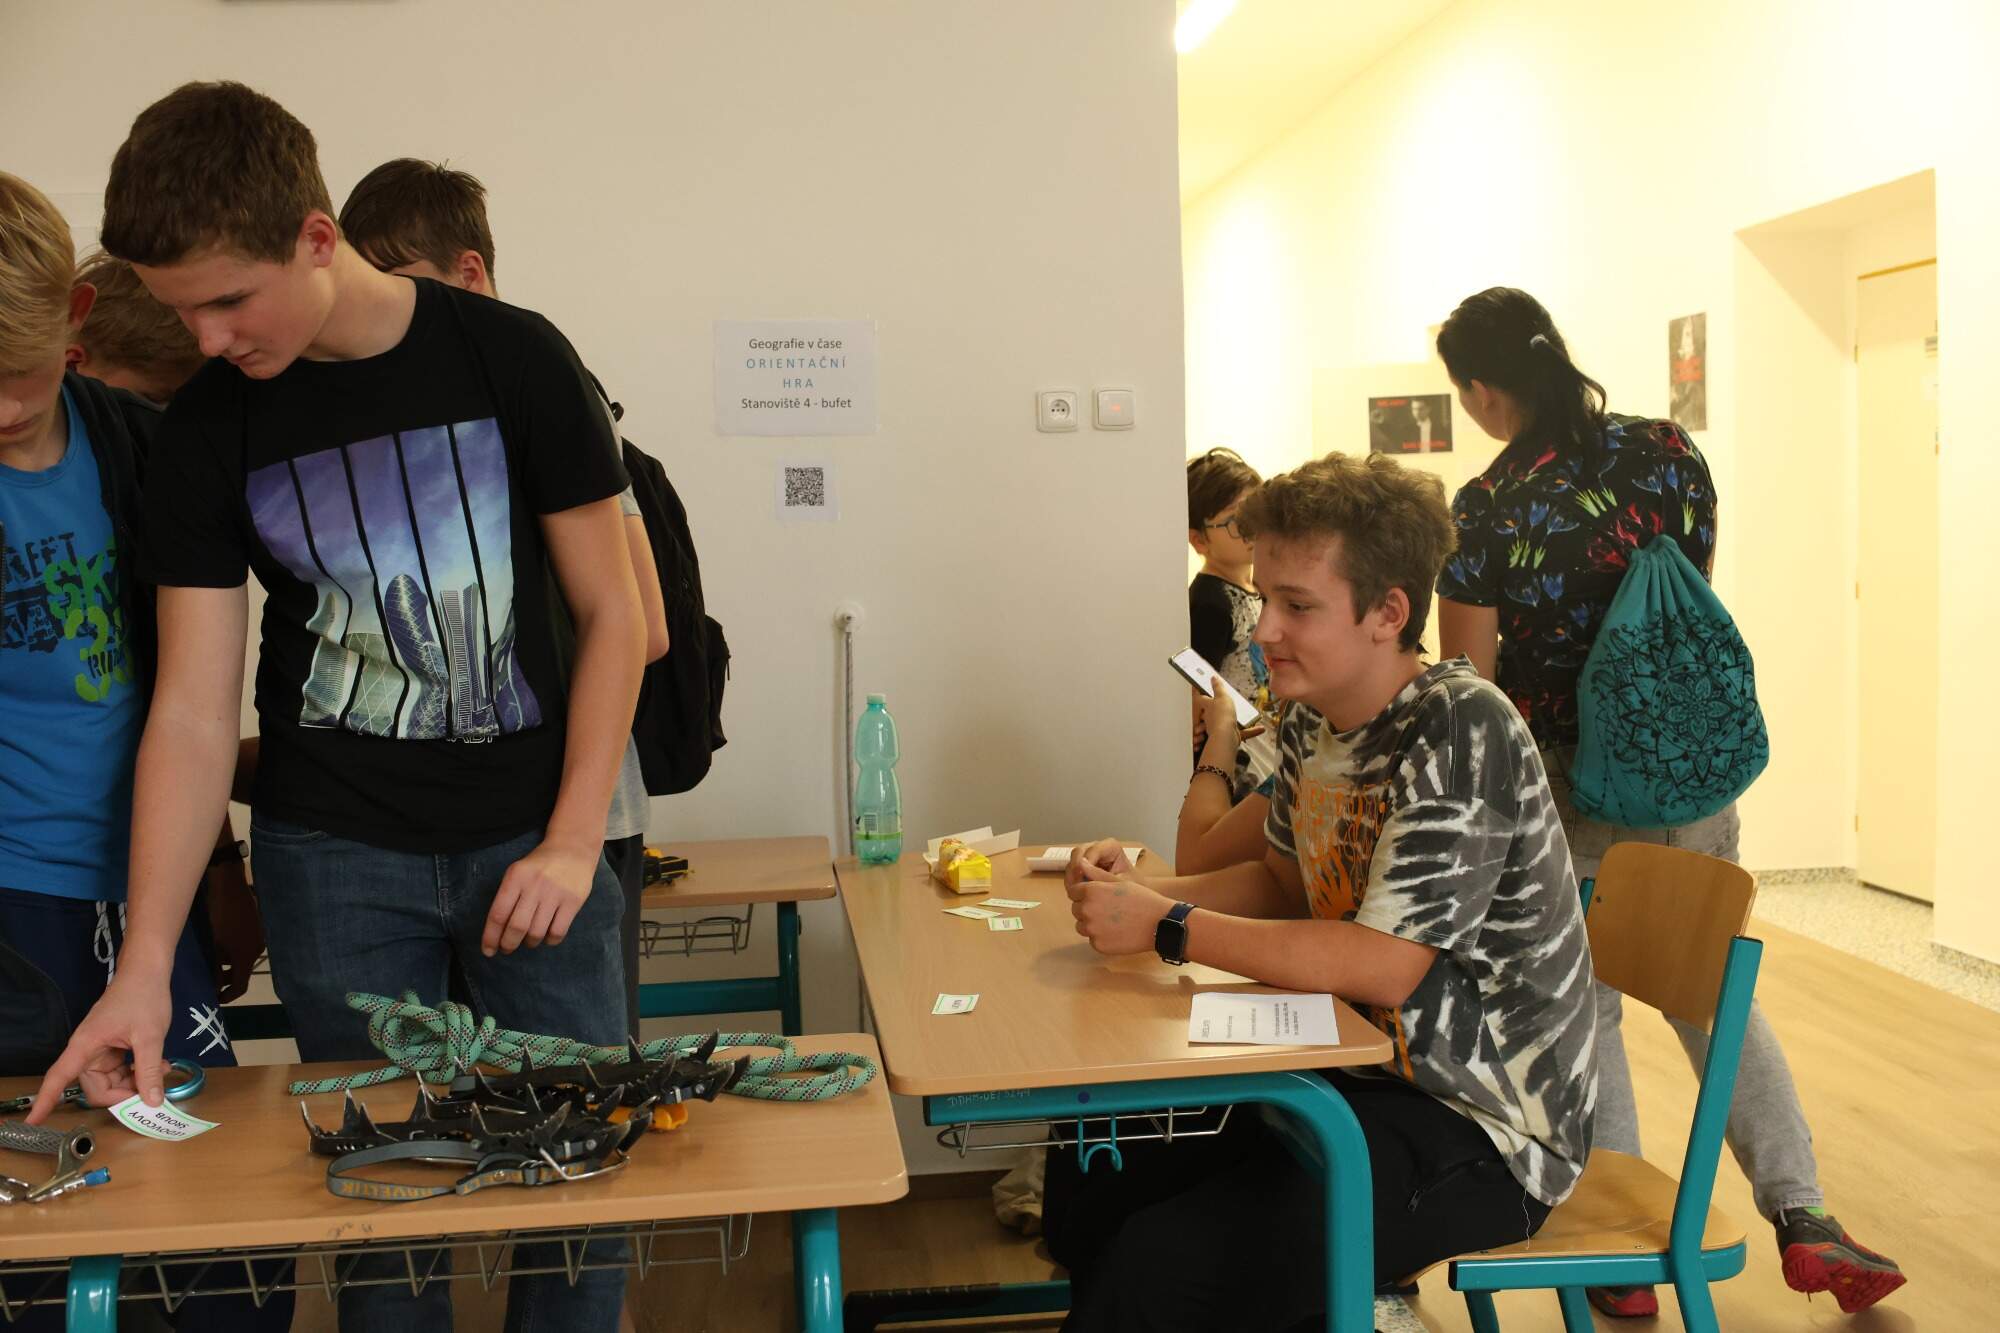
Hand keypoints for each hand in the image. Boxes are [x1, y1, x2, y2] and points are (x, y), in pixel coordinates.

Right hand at [28, 968, 173, 1118]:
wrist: (148, 972)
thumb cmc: (143, 997)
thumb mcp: (149, 1036)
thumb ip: (149, 1070)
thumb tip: (152, 1102)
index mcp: (85, 1046)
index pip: (58, 1078)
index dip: (46, 1101)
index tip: (33, 1122)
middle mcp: (88, 1051)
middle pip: (96, 1089)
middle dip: (123, 1094)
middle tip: (151, 1089)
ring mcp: (101, 1051)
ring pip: (112, 1082)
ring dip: (135, 1083)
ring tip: (161, 1070)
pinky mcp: (114, 1049)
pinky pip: (121, 1071)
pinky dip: (138, 1073)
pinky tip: (159, 1065)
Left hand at [202, 852, 262, 1004]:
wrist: (228, 883)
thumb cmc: (217, 915)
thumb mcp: (212, 944)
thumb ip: (214, 967)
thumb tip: (213, 985)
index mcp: (247, 956)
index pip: (240, 986)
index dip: (228, 996)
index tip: (215, 999)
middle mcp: (257, 949)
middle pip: (242, 971)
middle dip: (226, 978)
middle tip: (210, 980)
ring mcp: (259, 935)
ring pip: (243, 957)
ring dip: (229, 962)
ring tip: (212, 960)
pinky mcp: (257, 924)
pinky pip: (245, 944)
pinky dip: (234, 949)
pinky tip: (220, 943)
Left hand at [481, 836, 598, 955]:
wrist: (573, 848)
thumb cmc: (539, 866)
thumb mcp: (518, 873)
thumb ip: (507, 897)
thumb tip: (498, 932)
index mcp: (516, 877)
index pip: (498, 914)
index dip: (490, 937)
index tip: (488, 951)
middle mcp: (534, 885)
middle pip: (516, 927)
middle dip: (508, 944)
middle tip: (507, 949)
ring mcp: (555, 893)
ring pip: (537, 932)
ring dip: (529, 943)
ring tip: (529, 940)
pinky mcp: (573, 901)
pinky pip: (557, 932)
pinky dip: (549, 941)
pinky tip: (547, 936)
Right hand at [1064, 839, 1131, 893]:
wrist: (1136, 893)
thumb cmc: (1133, 885)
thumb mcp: (1120, 881)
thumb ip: (1102, 875)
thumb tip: (1082, 869)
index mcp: (1111, 846)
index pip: (1093, 849)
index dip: (1085, 863)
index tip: (1083, 878)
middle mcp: (1097, 848)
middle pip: (1078, 852)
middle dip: (1076, 869)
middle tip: (1077, 886)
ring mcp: (1089, 857)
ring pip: (1072, 861)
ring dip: (1072, 876)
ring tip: (1077, 891)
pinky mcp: (1083, 867)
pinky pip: (1072, 871)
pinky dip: (1072, 881)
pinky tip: (1078, 891)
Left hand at [1066, 871, 1173, 956]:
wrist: (1160, 923)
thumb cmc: (1142, 899)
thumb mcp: (1120, 882)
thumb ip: (1096, 874)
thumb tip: (1080, 862)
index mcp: (1091, 891)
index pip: (1073, 892)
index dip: (1084, 893)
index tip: (1098, 897)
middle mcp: (1087, 909)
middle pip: (1076, 909)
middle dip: (1087, 908)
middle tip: (1109, 910)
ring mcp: (1092, 929)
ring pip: (1082, 926)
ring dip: (1092, 924)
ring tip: (1113, 921)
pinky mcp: (1098, 945)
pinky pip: (1092, 940)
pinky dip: (1101, 937)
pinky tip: (1117, 932)